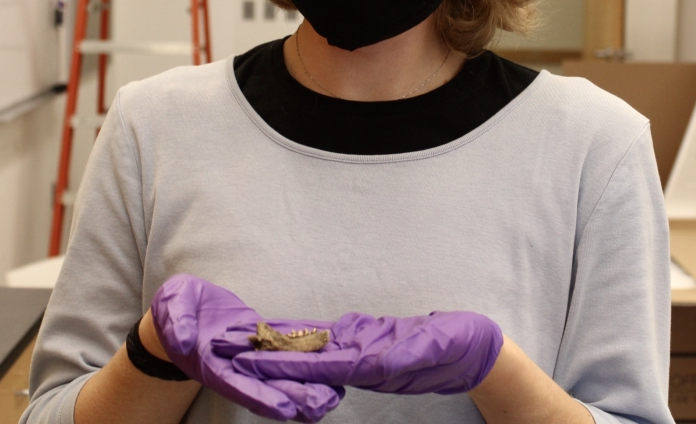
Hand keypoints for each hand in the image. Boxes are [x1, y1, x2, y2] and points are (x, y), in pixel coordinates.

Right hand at [150, 274, 342, 421]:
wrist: (182, 306)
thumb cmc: (172, 307)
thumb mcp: (170, 307)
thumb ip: (178, 325)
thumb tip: (184, 342)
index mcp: (210, 364)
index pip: (238, 385)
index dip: (260, 398)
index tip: (284, 409)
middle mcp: (234, 365)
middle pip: (267, 386)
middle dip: (295, 396)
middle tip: (323, 404)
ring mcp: (251, 353)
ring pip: (282, 371)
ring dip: (307, 382)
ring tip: (335, 393)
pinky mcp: (262, 337)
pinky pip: (287, 344)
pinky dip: (307, 350)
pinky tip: (329, 354)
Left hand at [232, 311, 503, 394]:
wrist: (473, 349)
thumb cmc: (456, 347)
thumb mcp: (431, 350)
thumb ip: (401, 357)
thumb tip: (370, 365)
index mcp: (367, 363)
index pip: (313, 364)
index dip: (278, 361)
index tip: (246, 361)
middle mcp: (356, 358)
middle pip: (300, 358)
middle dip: (261, 355)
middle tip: (222, 350)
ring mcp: (359, 348)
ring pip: (308, 347)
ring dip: (273, 344)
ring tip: (237, 339)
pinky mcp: (365, 338)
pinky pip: (325, 337)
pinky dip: (298, 334)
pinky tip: (277, 330)